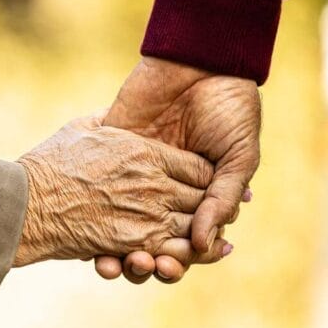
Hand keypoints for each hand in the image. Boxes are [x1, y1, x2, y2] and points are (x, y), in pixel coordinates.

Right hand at [13, 113, 228, 266]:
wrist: (26, 204)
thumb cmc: (48, 165)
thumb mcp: (81, 128)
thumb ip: (107, 119)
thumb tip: (114, 111)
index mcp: (146, 153)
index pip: (199, 167)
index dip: (207, 178)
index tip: (203, 184)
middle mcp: (154, 184)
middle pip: (204, 198)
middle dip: (210, 208)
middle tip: (211, 216)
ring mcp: (147, 216)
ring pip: (194, 228)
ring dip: (199, 236)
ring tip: (200, 242)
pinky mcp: (133, 244)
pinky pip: (169, 253)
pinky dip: (179, 258)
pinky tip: (182, 259)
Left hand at [97, 57, 260, 282]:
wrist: (200, 61)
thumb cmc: (229, 108)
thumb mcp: (237, 155)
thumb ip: (221, 199)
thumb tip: (203, 243)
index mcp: (196, 198)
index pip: (184, 243)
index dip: (178, 260)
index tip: (170, 266)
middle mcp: (163, 194)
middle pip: (150, 243)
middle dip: (147, 261)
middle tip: (144, 265)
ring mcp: (134, 180)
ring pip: (120, 231)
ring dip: (118, 253)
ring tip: (116, 263)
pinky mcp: (111, 160)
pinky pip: (97, 201)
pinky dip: (91, 226)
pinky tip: (90, 243)